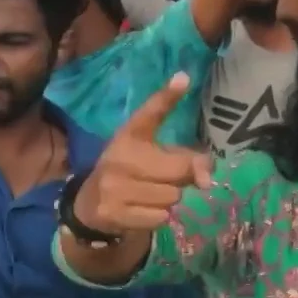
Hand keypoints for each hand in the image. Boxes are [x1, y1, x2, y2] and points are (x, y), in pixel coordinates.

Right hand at [73, 75, 214, 234]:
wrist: (90, 204)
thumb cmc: (129, 171)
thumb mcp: (149, 152)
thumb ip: (185, 157)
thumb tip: (208, 178)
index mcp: (130, 135)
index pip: (151, 113)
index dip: (167, 96)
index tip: (184, 78)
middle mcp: (121, 157)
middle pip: (179, 171)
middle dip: (181, 179)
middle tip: (166, 179)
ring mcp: (115, 187)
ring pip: (172, 197)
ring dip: (169, 200)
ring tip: (151, 194)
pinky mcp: (115, 213)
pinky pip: (160, 218)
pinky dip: (158, 217)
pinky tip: (142, 209)